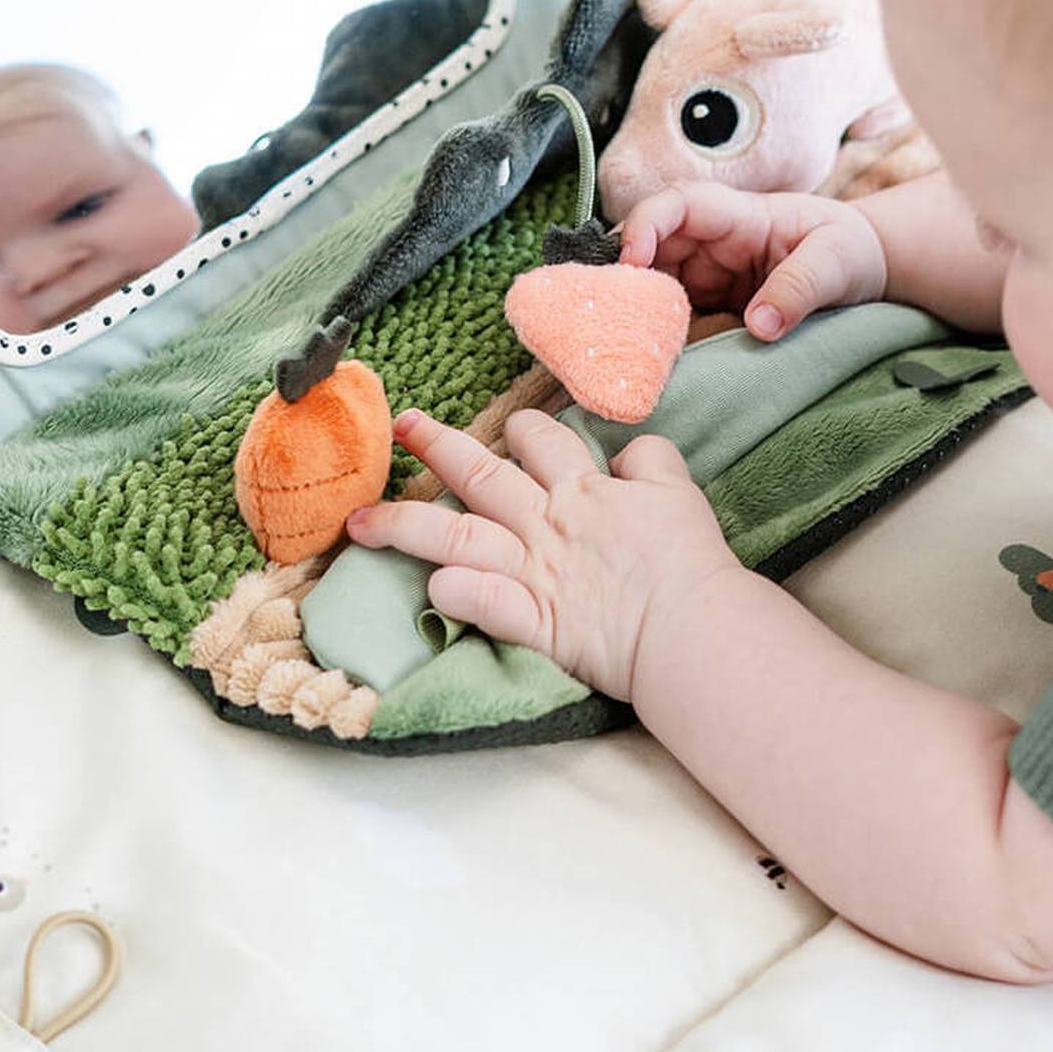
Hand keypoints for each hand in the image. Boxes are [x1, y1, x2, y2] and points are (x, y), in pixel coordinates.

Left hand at [345, 407, 744, 704]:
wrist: (694, 625)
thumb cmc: (690, 561)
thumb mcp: (678, 492)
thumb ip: (651, 462)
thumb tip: (631, 449)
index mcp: (583, 490)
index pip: (541, 440)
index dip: (522, 428)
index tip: (509, 427)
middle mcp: (548, 523)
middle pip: (480, 474)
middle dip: (436, 445)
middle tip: (403, 426)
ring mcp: (534, 571)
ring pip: (455, 536)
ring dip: (402, 525)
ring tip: (358, 522)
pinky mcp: (535, 621)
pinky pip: (482, 602)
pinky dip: (454, 593)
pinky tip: (429, 588)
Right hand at [619, 181, 887, 339]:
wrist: (863, 268)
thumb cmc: (849, 250)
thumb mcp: (836, 263)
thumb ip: (800, 288)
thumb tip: (759, 325)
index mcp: (739, 217)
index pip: (679, 206)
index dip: (645, 225)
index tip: (631, 261)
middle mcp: (711, 243)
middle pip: (650, 249)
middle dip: (624, 277)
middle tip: (609, 316)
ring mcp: (705, 276)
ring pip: (652, 286)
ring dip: (634, 311)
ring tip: (623, 344)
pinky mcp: (707, 307)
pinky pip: (670, 319)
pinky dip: (653, 336)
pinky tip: (646, 361)